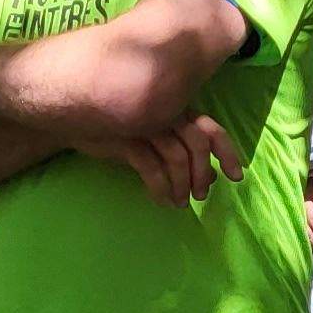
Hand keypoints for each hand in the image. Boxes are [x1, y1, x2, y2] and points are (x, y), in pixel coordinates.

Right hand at [111, 117, 243, 205]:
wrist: (76, 117)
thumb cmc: (122, 127)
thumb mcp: (157, 137)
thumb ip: (184, 151)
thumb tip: (211, 176)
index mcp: (177, 109)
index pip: (211, 128)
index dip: (227, 153)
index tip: (236, 177)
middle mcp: (166, 113)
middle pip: (198, 143)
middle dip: (203, 173)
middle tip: (202, 196)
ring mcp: (147, 124)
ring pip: (177, 157)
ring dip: (183, 185)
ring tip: (181, 203)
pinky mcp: (127, 139)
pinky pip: (152, 168)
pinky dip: (161, 188)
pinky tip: (163, 201)